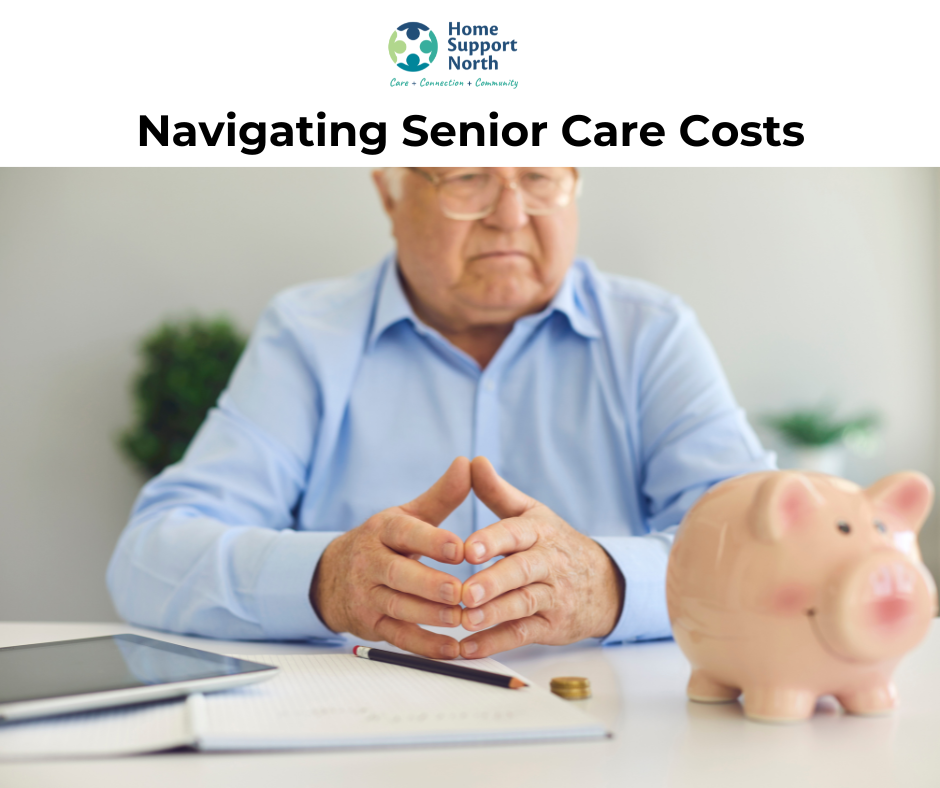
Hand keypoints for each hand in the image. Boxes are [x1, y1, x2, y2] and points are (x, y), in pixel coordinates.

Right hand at [310, 457, 469, 658]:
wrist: (332, 575)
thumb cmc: (384, 542)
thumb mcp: (408, 515)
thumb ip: (441, 495)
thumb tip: (467, 463)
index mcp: (382, 531)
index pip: (405, 534)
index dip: (432, 541)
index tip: (461, 548)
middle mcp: (370, 562)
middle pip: (399, 574)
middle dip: (430, 584)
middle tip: (461, 591)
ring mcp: (367, 595)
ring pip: (398, 607)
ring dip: (430, 616)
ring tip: (462, 619)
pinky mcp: (370, 624)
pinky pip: (398, 637)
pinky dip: (425, 646)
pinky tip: (452, 649)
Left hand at [458, 457, 624, 657]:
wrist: (606, 583)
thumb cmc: (555, 544)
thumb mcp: (532, 514)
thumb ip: (497, 492)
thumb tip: (471, 461)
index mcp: (539, 532)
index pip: (516, 533)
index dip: (493, 540)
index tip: (468, 548)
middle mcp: (548, 563)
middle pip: (521, 571)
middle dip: (494, 582)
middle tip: (466, 592)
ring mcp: (553, 596)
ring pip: (523, 604)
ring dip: (494, 615)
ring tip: (466, 621)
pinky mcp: (552, 625)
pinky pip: (523, 634)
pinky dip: (495, 643)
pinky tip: (468, 648)